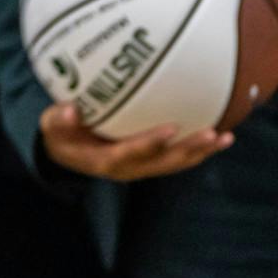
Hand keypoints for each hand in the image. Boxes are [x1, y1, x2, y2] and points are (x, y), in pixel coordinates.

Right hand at [39, 102, 230, 180]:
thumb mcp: (52, 126)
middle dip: (189, 150)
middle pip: (164, 163)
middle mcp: (129, 168)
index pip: (130, 153)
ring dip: (201, 152)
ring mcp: (142, 167)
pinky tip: (219, 135)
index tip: (171, 129)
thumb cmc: (61, 134)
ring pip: (176, 162)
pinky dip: (198, 149)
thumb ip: (58, 119)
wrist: (68, 153)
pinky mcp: (151, 161)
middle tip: (213, 133)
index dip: (150, 144)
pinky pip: (177, 157)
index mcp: (105, 160)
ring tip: (226, 137)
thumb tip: (69, 110)